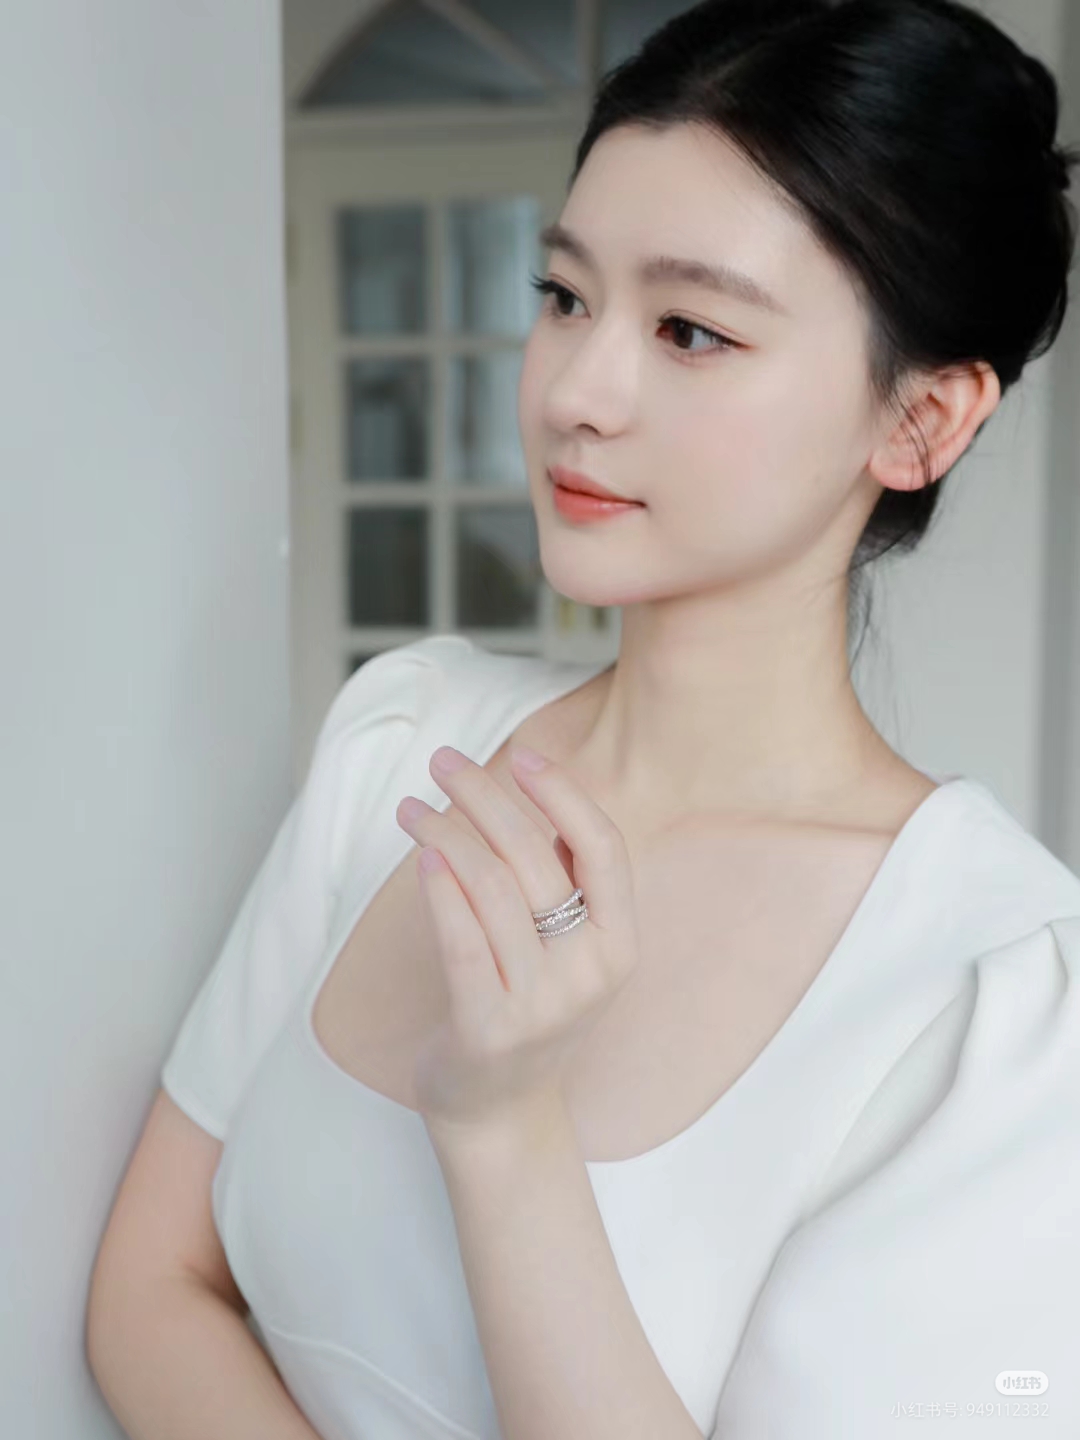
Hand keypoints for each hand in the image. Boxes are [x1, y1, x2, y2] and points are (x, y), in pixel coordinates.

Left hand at [394, 743, 640, 1148]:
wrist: (502, 1111)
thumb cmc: (531, 1007)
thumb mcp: (572, 948)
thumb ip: (568, 881)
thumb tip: (535, 788)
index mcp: (620, 943)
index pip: (602, 848)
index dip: (564, 794)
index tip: (522, 754)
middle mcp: (589, 973)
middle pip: (534, 857)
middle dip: (485, 796)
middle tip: (444, 762)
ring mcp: (540, 1004)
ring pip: (491, 888)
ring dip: (445, 833)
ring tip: (411, 808)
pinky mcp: (487, 1028)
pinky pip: (461, 941)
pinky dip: (440, 890)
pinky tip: (421, 857)